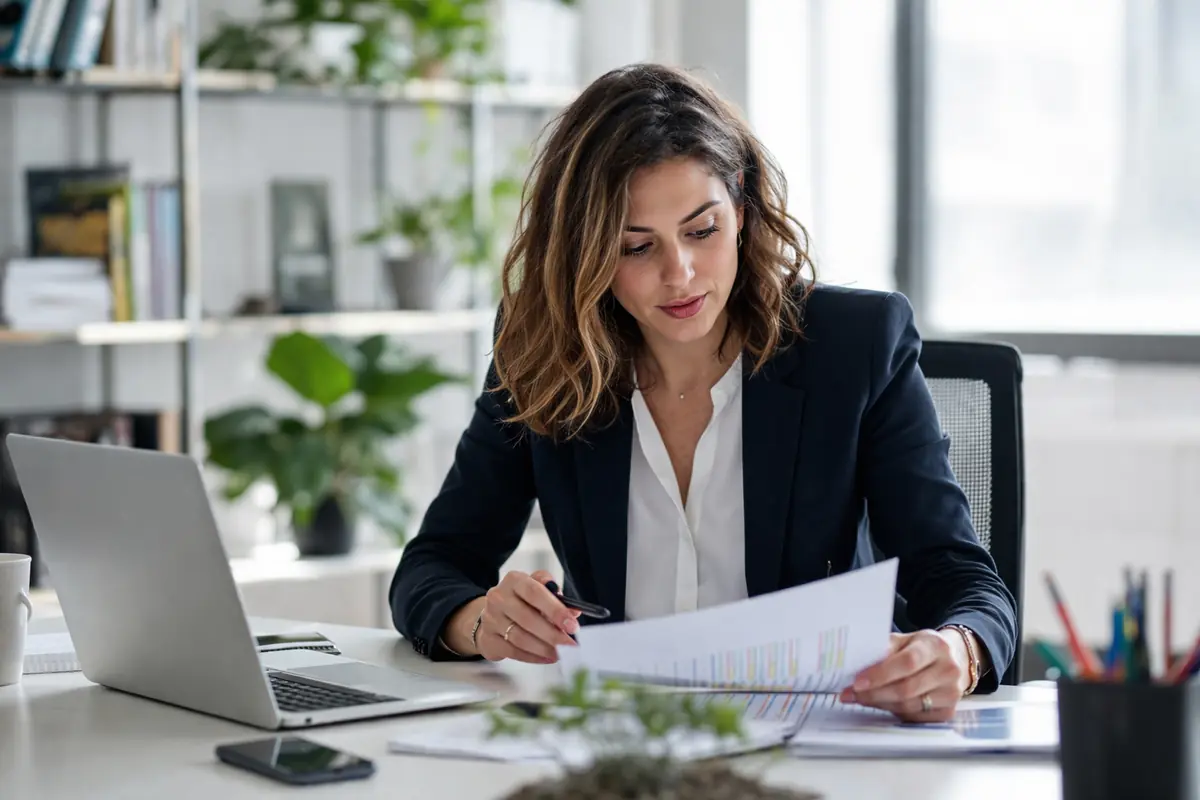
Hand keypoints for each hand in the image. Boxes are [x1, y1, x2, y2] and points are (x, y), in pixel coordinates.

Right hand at [474, 570, 579, 663]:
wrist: (493, 615)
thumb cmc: (521, 601)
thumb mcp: (538, 589)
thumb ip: (556, 597)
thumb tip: (574, 612)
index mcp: (514, 580)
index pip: (535, 593)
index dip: (555, 610)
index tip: (572, 625)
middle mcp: (498, 597)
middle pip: (527, 618)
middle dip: (552, 634)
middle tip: (569, 644)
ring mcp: (490, 619)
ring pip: (520, 637)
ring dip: (544, 648)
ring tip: (560, 653)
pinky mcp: (488, 639)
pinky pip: (513, 651)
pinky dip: (533, 657)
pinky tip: (547, 658)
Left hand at [839, 630, 969, 721]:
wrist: (953, 660)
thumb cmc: (922, 649)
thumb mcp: (905, 640)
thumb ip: (884, 649)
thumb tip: (856, 663)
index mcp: (935, 646)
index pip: (907, 662)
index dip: (880, 674)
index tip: (857, 682)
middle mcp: (948, 670)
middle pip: (906, 688)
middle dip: (874, 693)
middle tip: (850, 694)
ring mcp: (952, 693)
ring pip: (908, 706)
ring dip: (880, 703)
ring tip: (861, 698)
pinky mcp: (948, 712)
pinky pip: (914, 717)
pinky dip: (894, 711)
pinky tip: (882, 703)